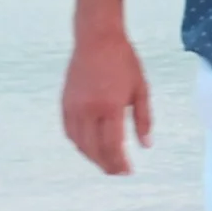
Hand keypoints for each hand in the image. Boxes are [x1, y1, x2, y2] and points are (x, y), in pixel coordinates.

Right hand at [61, 26, 152, 174]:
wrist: (97, 38)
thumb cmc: (124, 61)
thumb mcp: (141, 89)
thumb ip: (144, 119)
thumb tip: (146, 146)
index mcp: (110, 107)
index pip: (113, 146)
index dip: (120, 163)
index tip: (128, 171)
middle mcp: (89, 110)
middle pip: (95, 149)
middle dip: (107, 164)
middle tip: (118, 172)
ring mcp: (74, 107)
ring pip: (79, 143)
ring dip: (92, 157)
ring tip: (105, 162)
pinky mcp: (65, 102)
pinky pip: (69, 131)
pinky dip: (78, 143)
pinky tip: (89, 147)